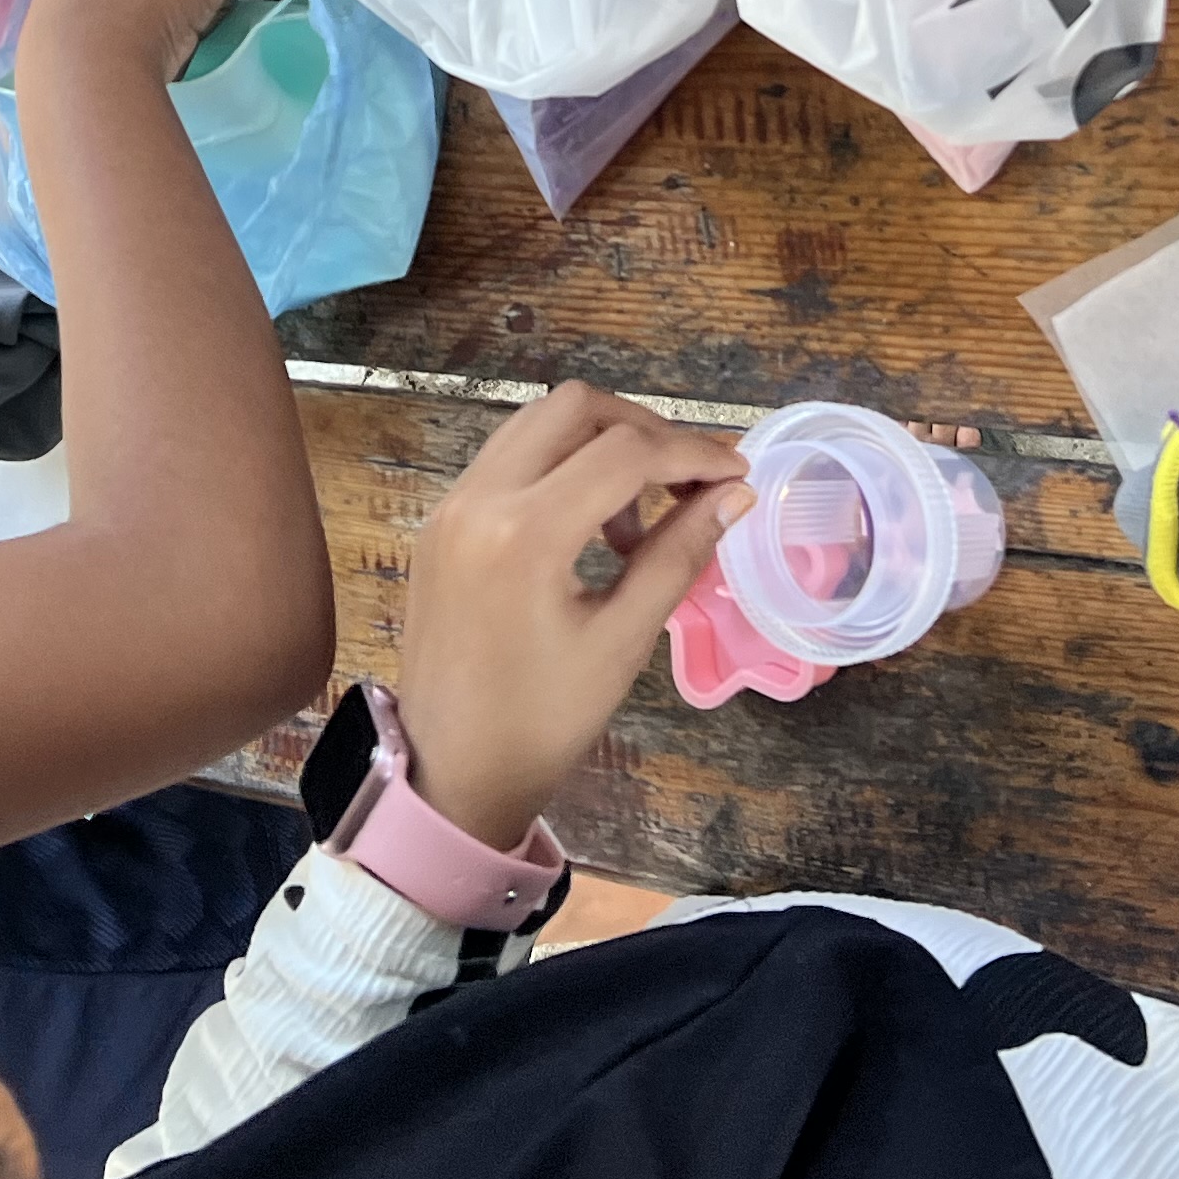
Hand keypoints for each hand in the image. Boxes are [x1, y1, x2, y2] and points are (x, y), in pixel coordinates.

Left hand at [396, 384, 752, 848]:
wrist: (450, 770)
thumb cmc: (541, 721)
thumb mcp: (622, 641)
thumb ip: (678, 556)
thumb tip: (734, 497)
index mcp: (523, 534)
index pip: (625, 452)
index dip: (693, 454)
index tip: (738, 475)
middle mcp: (478, 499)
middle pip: (575, 408)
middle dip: (645, 432)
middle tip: (690, 482)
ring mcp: (451, 504)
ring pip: (537, 424)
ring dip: (600, 446)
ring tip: (640, 519)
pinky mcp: (441, 520)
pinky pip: (508, 459)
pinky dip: (560, 468)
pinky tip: (593, 527)